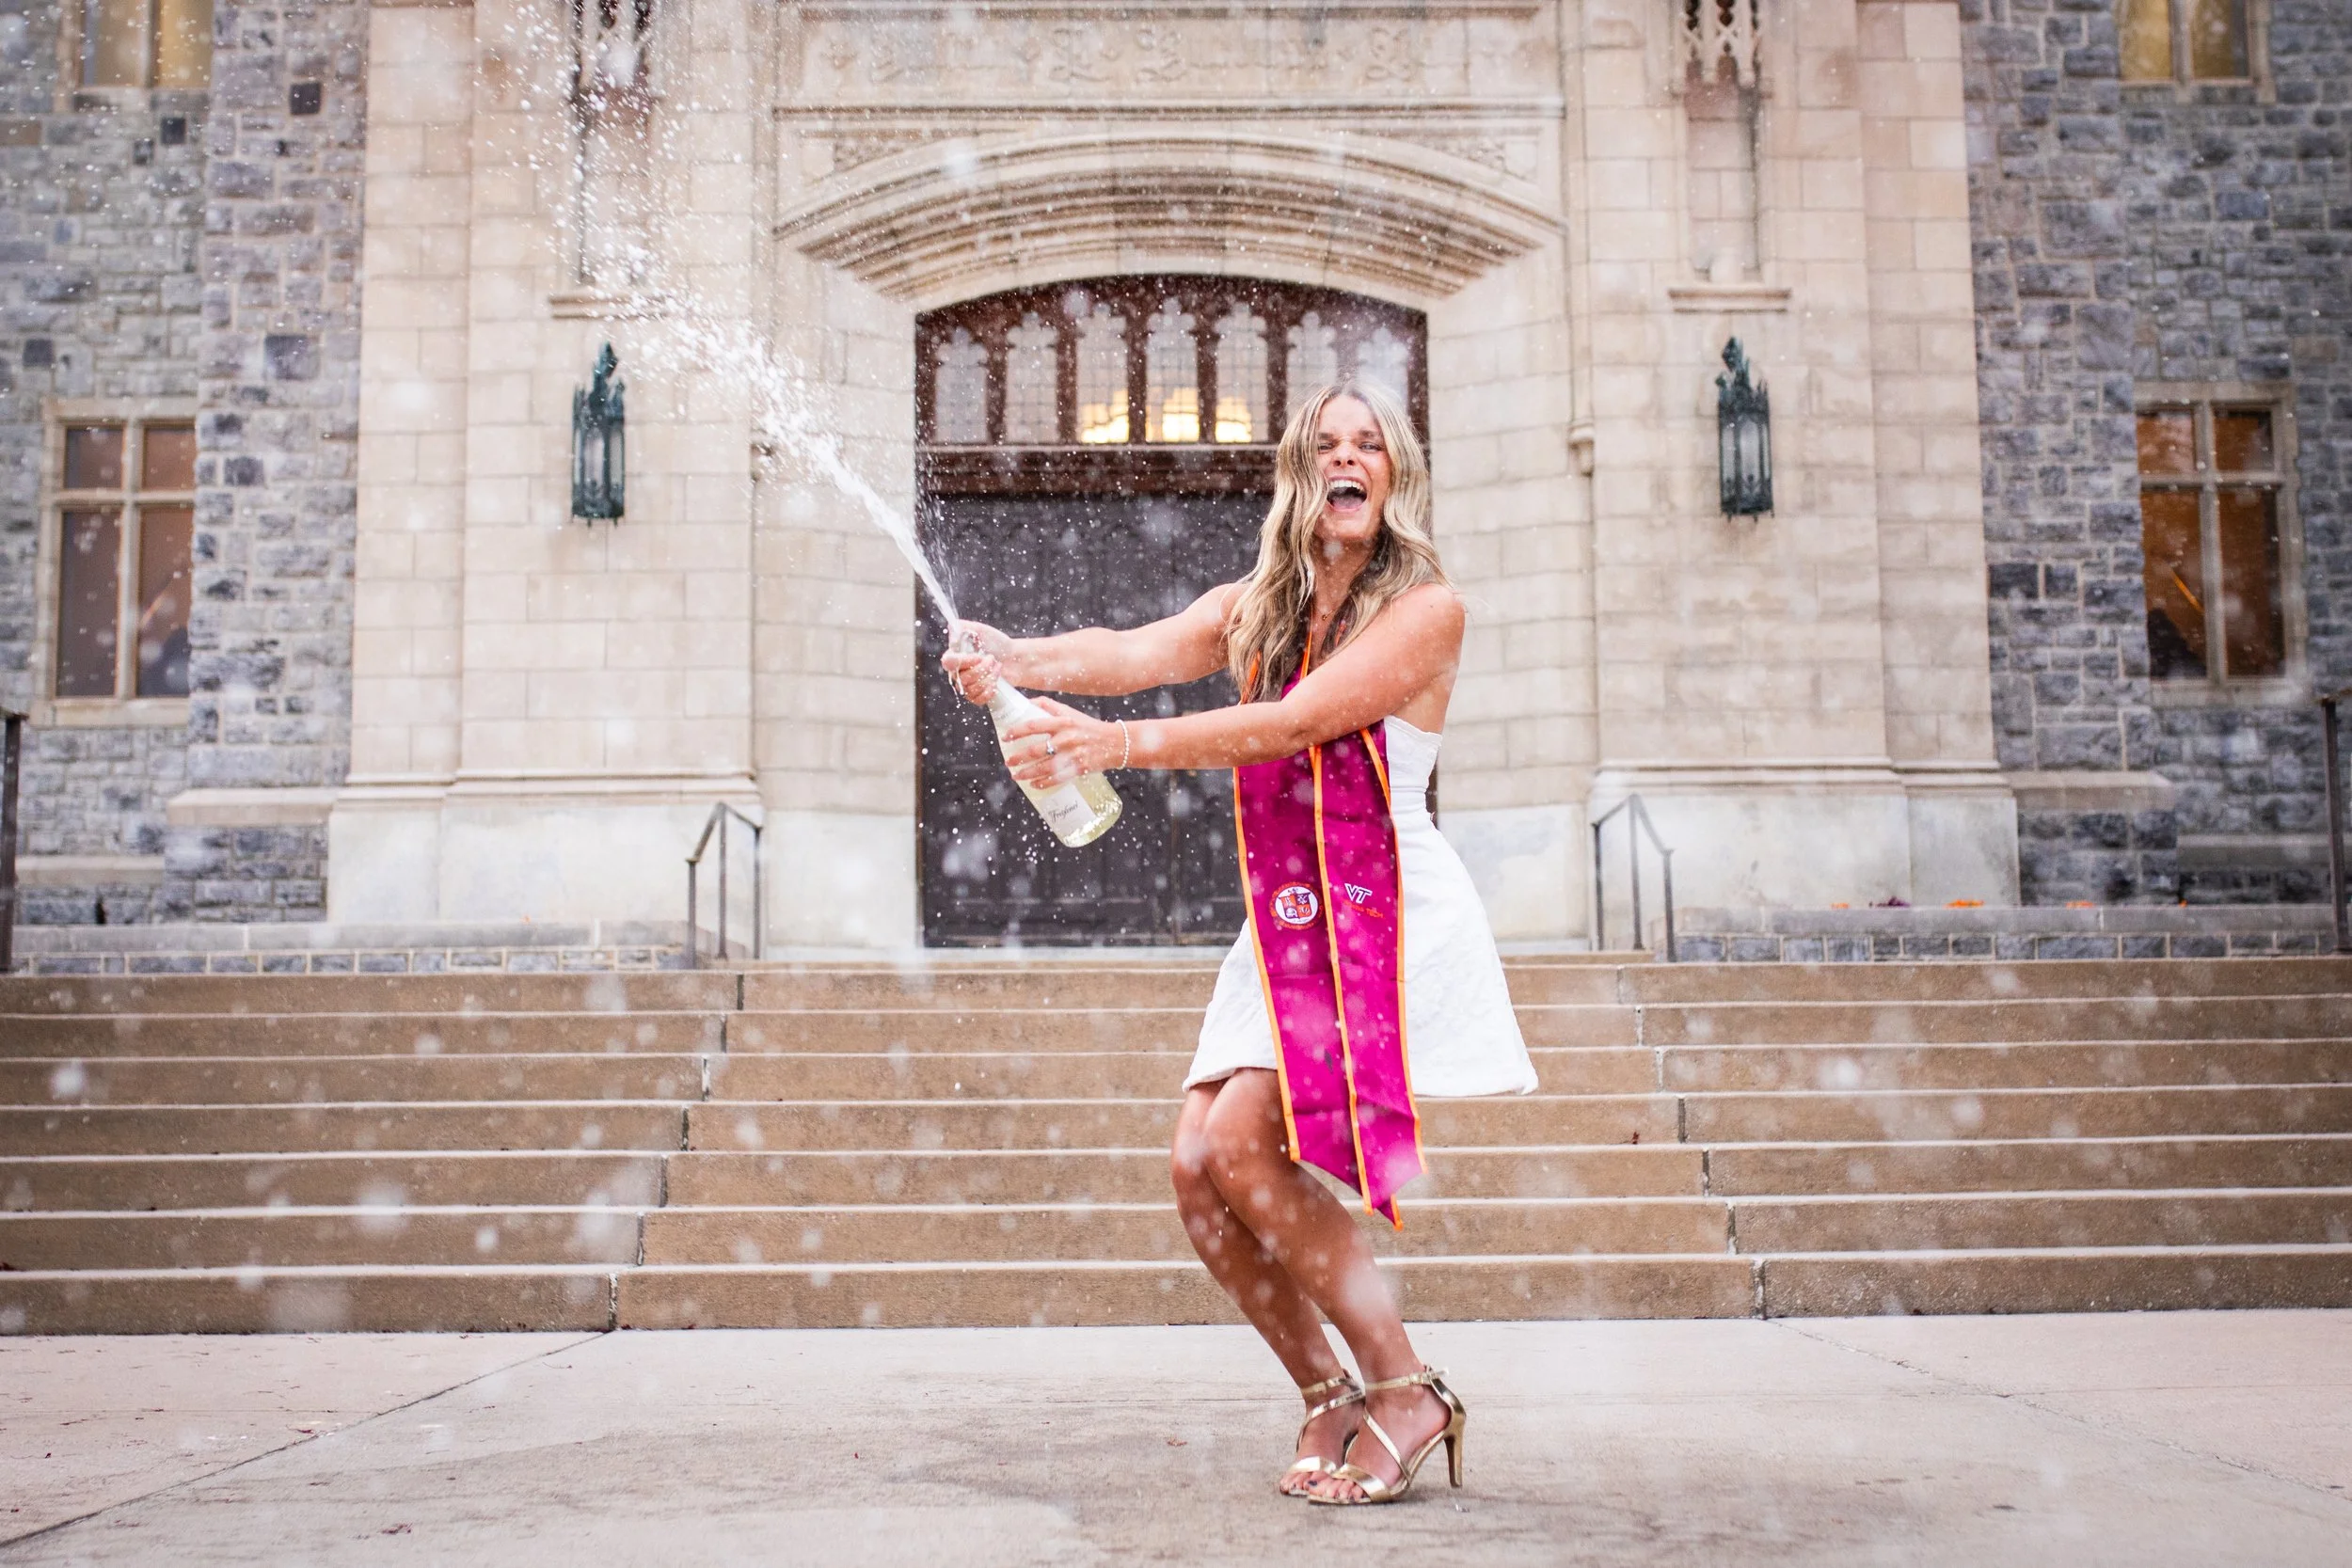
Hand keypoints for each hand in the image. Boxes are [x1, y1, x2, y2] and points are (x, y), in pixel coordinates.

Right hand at [941, 620, 1012, 703]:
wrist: (1014, 658)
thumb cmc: (997, 643)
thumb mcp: (980, 629)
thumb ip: (963, 626)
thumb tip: (951, 627)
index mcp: (955, 656)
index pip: (948, 663)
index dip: (963, 661)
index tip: (978, 656)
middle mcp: (958, 672)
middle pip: (963, 678)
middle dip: (982, 669)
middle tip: (992, 659)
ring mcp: (967, 686)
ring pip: (972, 689)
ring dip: (989, 678)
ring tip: (996, 667)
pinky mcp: (977, 696)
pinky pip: (978, 699)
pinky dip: (989, 691)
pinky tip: (996, 682)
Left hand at [1002, 698, 1121, 788]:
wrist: (1115, 742)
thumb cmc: (1088, 726)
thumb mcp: (1069, 712)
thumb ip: (1047, 706)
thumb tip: (1025, 703)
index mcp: (1062, 722)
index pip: (1033, 725)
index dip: (1016, 731)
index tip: (1005, 737)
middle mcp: (1066, 738)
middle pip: (1036, 750)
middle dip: (1018, 758)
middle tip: (1008, 761)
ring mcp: (1073, 755)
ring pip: (1044, 767)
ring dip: (1026, 773)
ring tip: (1015, 775)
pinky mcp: (1079, 768)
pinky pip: (1057, 778)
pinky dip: (1043, 783)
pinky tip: (1034, 784)